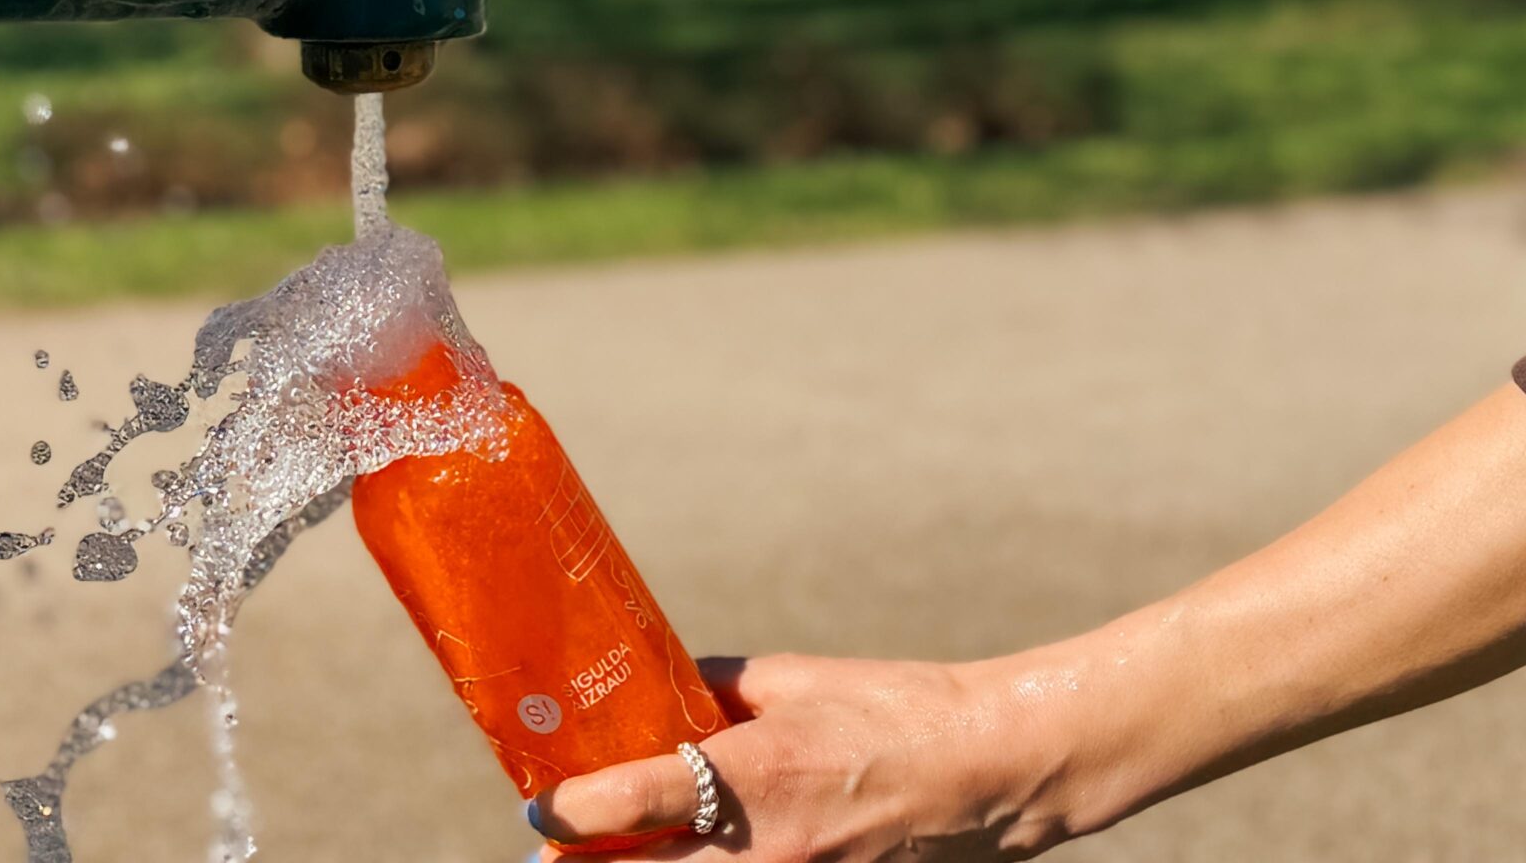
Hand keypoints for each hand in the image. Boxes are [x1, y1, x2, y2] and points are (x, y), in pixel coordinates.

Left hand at [530, 653, 1087, 861]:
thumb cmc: (888, 709)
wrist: (987, 771)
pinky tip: (700, 855)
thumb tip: (658, 694)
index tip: (538, 813)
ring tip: (614, 860)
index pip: (627, 805)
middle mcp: (759, 845)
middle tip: (555, 856)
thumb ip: (714, 691)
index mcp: (746, 773)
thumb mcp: (789, 680)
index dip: (567, 814)